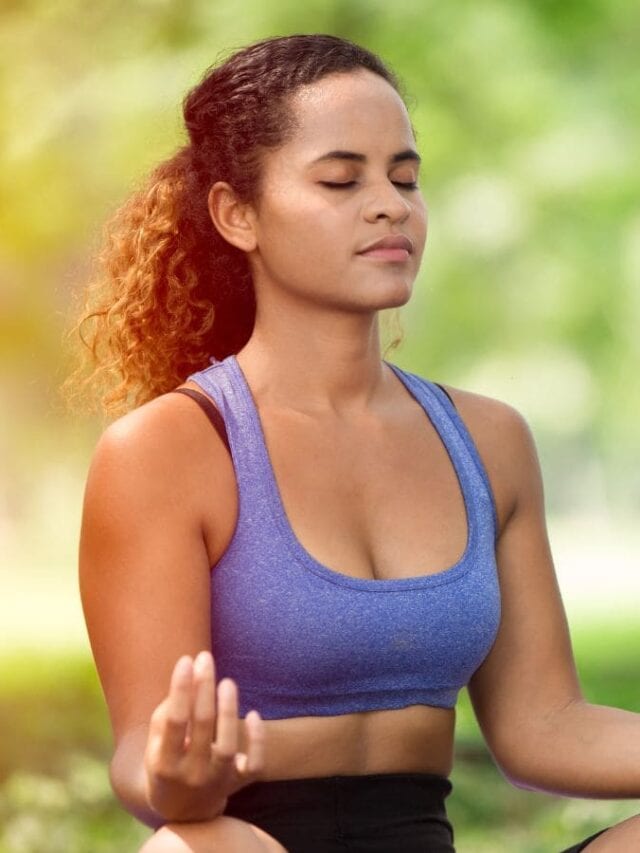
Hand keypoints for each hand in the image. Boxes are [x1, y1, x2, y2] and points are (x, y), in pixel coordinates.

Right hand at [143, 650, 264, 821]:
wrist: (182, 812)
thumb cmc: (168, 761)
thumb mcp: (157, 742)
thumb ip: (168, 712)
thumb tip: (190, 675)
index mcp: (164, 763)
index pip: (174, 721)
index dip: (180, 689)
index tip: (186, 660)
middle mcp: (190, 775)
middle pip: (202, 725)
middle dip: (204, 687)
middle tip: (205, 658)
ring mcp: (216, 782)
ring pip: (228, 745)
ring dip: (229, 711)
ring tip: (227, 682)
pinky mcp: (238, 784)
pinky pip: (255, 765)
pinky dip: (258, 741)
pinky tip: (255, 715)